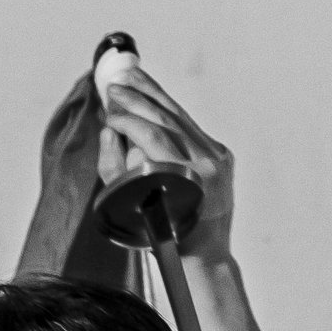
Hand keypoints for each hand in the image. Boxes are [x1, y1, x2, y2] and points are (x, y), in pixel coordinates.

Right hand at [95, 58, 234, 262]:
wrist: (207, 253)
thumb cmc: (168, 238)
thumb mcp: (131, 208)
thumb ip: (114, 169)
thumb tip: (109, 132)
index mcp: (190, 180)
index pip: (154, 137)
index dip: (128, 121)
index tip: (109, 114)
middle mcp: (210, 165)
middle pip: (168, 120)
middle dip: (137, 99)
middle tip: (114, 86)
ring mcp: (220, 157)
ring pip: (180, 116)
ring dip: (152, 94)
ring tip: (130, 78)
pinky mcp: (222, 154)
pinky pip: (189, 125)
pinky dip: (168, 108)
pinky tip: (152, 94)